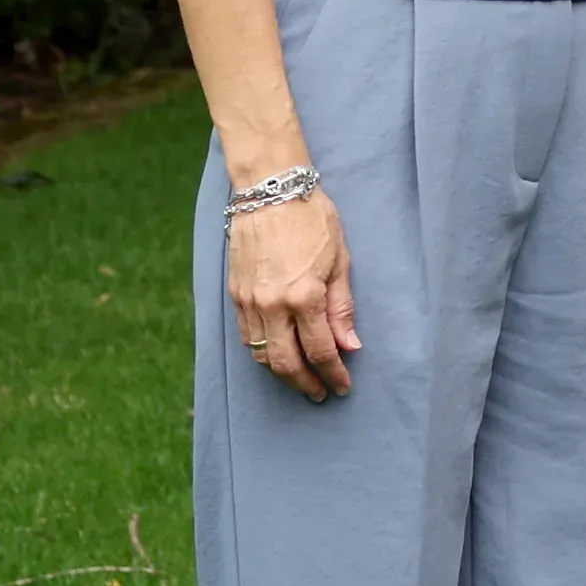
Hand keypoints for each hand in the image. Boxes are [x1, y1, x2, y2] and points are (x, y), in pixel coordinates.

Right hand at [226, 186, 357, 400]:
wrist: (269, 191)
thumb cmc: (313, 219)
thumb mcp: (340, 260)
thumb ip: (342, 307)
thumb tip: (350, 345)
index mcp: (304, 296)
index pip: (321, 350)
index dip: (334, 373)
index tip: (343, 386)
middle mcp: (272, 304)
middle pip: (286, 362)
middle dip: (305, 383)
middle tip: (322, 394)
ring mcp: (248, 301)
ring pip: (262, 354)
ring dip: (282, 373)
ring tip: (301, 380)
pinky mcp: (234, 294)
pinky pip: (247, 336)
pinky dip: (263, 352)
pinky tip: (278, 355)